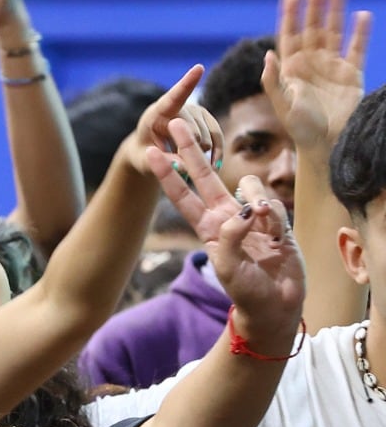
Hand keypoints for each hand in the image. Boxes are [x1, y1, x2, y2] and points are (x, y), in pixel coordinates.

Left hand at [121, 65, 219, 175]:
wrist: (151, 150)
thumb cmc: (143, 153)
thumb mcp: (143, 161)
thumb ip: (159, 163)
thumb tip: (184, 167)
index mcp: (157, 112)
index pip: (173, 97)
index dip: (187, 83)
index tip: (199, 68)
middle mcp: (180, 107)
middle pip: (193, 133)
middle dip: (184, 152)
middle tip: (170, 159)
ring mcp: (197, 112)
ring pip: (206, 140)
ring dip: (194, 155)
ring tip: (178, 157)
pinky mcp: (208, 120)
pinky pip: (218, 139)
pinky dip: (215, 155)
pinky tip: (211, 165)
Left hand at [146, 128, 303, 345]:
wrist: (276, 304)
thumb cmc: (247, 291)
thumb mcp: (229, 268)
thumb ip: (230, 238)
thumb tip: (244, 211)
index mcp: (207, 227)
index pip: (182, 195)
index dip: (168, 173)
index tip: (150, 152)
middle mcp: (226, 216)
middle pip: (205, 175)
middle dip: (190, 149)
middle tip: (175, 121)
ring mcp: (251, 216)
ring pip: (249, 186)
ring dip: (255, 197)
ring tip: (262, 226)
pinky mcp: (276, 220)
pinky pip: (275, 205)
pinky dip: (276, 219)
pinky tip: (277, 239)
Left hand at [261, 0, 371, 152]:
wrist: (326, 144)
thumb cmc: (300, 128)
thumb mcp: (282, 104)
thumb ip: (273, 80)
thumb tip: (267, 55)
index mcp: (291, 69)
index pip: (289, 35)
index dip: (290, 15)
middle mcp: (311, 64)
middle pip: (312, 28)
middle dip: (314, 6)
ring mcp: (331, 67)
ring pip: (334, 33)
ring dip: (335, 11)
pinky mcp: (351, 74)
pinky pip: (357, 49)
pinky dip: (360, 32)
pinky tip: (362, 15)